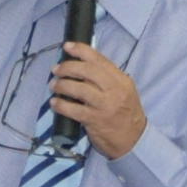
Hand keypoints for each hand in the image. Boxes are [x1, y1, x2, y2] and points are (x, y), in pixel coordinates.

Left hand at [51, 42, 148, 157]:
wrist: (133, 140)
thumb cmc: (125, 114)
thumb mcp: (123, 91)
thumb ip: (107, 79)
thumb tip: (81, 65)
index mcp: (121, 80)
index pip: (100, 60)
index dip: (81, 50)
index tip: (67, 46)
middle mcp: (115, 90)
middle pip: (87, 71)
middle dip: (68, 67)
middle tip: (56, 69)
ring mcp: (105, 106)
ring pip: (79, 89)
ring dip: (62, 85)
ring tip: (54, 85)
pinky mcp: (95, 121)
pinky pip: (74, 110)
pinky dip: (61, 105)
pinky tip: (55, 103)